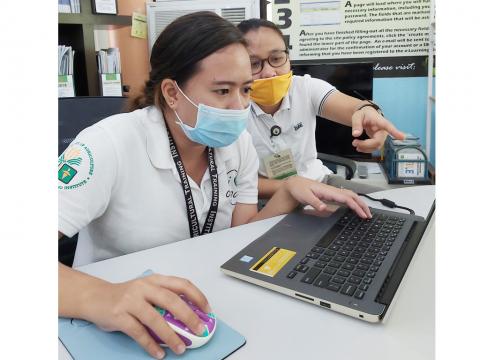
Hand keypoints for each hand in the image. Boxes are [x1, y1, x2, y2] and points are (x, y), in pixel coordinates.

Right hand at [81, 274, 210, 358]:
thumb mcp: (146, 291)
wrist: (95, 297)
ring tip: (181, 348)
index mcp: (155, 280)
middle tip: (199, 330)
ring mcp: (130, 301)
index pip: (181, 284)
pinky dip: (151, 345)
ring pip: (155, 319)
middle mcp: (144, 287)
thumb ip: (164, 299)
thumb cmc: (125, 295)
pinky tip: (159, 354)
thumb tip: (189, 317)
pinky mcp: (119, 316)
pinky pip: (139, 333)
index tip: (207, 310)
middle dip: (188, 316)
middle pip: (171, 300)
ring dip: (171, 336)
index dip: (197, 296)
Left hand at [284, 176, 371, 218]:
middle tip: (369, 216)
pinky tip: (354, 208)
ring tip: (365, 213)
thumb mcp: (305, 196)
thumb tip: (324, 208)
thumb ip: (315, 202)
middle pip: (353, 196)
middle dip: (362, 205)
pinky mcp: (330, 195)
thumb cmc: (299, 189)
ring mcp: (332, 192)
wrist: (294, 184)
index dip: (357, 207)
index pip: (347, 199)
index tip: (363, 215)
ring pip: (350, 196)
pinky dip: (353, 202)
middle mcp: (333, 191)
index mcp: (329, 191)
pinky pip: (345, 198)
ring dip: (359, 203)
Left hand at [351, 106, 404, 152]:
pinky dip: (366, 149)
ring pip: (376, 146)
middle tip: (354, 142)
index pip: (388, 126)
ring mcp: (381, 136)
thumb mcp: (357, 116)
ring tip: (355, 143)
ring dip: (365, 148)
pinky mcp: (378, 141)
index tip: (402, 137)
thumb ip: (356, 124)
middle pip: (378, 141)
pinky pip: (374, 148)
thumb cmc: (363, 114)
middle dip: (366, 145)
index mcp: (380, 121)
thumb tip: (356, 134)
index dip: (395, 132)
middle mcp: (383, 130)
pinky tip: (359, 147)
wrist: (365, 116)